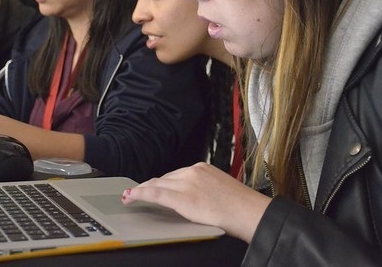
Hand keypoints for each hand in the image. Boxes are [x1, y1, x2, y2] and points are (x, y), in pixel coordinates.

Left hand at [121, 162, 270, 242]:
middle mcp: (193, 171)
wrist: (250, 213)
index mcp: (203, 168)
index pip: (175, 174)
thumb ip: (204, 188)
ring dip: (142, 190)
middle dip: (150, 186)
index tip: (153, 186)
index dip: (160, 182)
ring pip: (157, 184)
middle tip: (137, 193)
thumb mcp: (220, 189)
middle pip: (164, 179)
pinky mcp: (182, 197)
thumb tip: (195, 196)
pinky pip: (155, 194)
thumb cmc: (241, 207)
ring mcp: (186, 183)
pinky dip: (140, 194)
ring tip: (131, 196)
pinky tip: (131, 197)